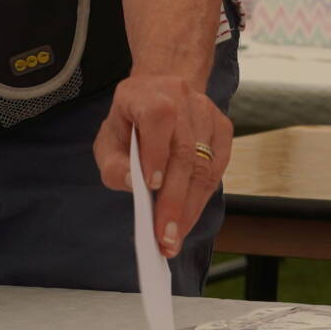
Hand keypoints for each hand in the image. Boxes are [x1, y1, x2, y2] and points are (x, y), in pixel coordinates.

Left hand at [93, 71, 231, 259]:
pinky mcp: (222, 127)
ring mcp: (206, 111)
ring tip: (176, 236)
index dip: (156, 152)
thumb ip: (112, 164)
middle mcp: (181, 97)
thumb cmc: (130, 122)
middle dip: (175, 200)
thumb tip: (133, 183)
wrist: (160, 92)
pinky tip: (189, 216)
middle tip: (165, 236)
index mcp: (147, 94)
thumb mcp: (108, 140)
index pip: (158, 118)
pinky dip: (203, 196)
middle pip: (185, 151)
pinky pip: (218, 167)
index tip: (151, 186)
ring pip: (204, 164)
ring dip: (190, 205)